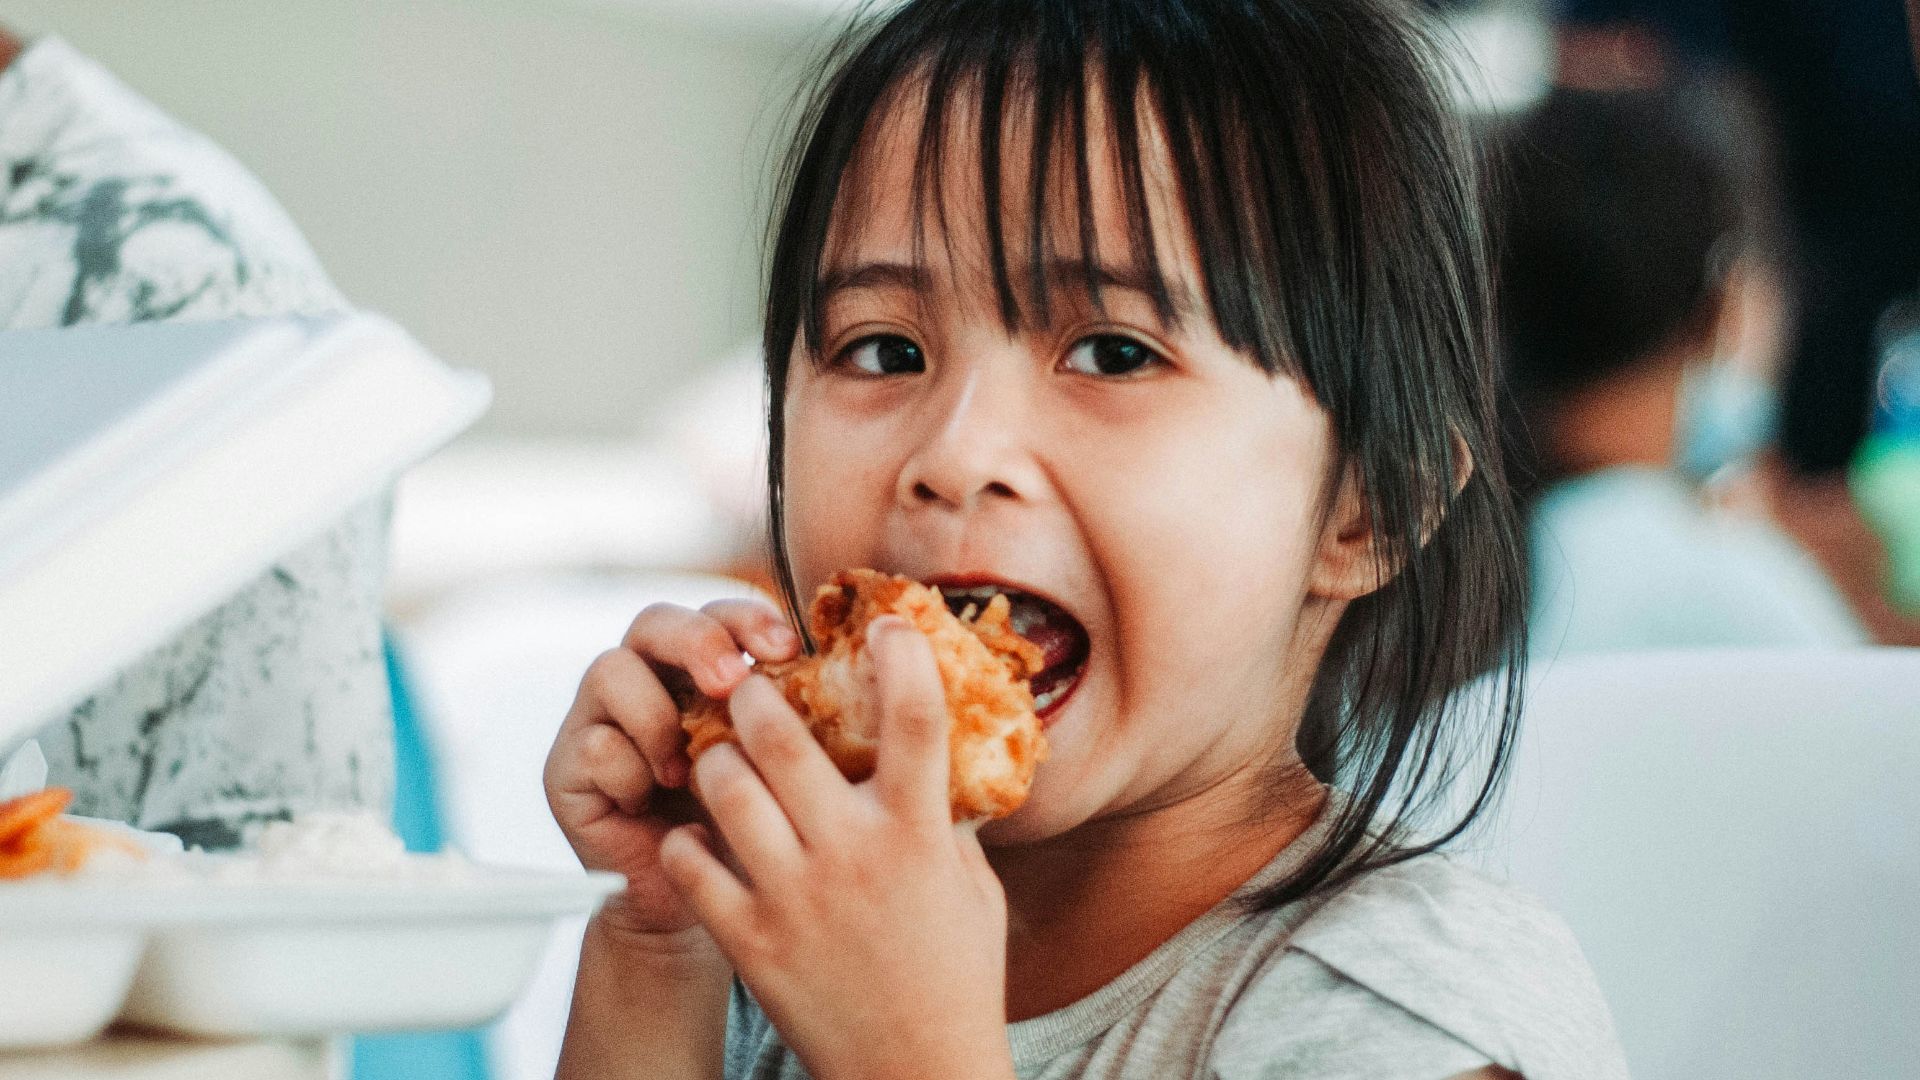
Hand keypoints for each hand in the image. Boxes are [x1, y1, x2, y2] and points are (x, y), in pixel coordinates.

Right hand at [544, 598, 799, 944]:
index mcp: (699, 671)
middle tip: (732, 682)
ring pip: (610, 670)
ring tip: (684, 765)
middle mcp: (646, 682)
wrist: (692, 908)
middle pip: (654, 622)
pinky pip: (593, 745)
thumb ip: (793, 719)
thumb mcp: (778, 769)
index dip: (747, 619)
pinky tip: (653, 804)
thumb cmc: (745, 830)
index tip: (788, 650)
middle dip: (697, 642)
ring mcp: (599, 720)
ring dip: (656, 714)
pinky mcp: (566, 768)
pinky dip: (629, 772)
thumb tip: (857, 679)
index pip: (717, 614)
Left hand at [660, 616, 1015, 1079]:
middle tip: (752, 687)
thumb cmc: (954, 976)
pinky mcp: (749, 940)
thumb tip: (948, 754)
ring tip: (721, 759)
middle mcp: (852, 854)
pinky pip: (691, 863)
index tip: (886, 622)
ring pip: (723, 787)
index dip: (900, 654)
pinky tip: (703, 838)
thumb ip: (951, 819)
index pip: (915, 718)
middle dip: (757, 696)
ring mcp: (793, 897)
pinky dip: (689, 840)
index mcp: (918, 833)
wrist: (915, 1071)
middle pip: (781, 735)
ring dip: (717, 760)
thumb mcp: (972, 886)